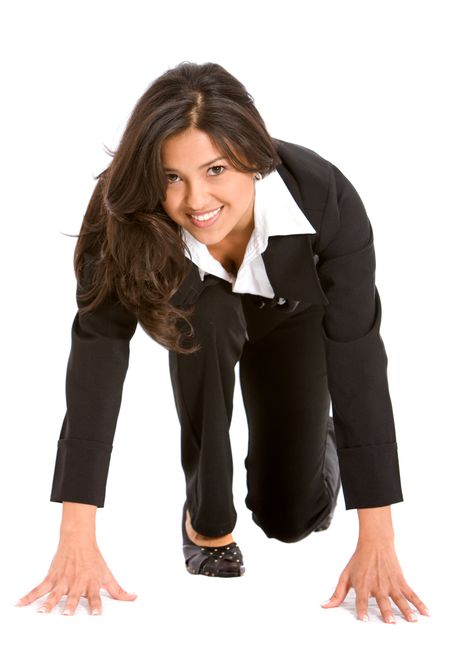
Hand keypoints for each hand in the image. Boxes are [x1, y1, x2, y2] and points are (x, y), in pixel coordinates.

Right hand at [14, 534, 137, 615]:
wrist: (78, 540)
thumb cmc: (93, 559)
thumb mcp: (107, 574)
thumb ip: (118, 590)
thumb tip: (134, 598)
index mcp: (91, 584)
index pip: (95, 597)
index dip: (95, 606)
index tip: (96, 615)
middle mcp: (77, 583)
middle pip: (73, 596)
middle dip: (70, 605)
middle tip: (67, 614)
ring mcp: (63, 580)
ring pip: (54, 594)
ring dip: (48, 603)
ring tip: (43, 612)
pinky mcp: (52, 577)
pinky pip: (38, 588)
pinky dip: (28, 596)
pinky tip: (19, 603)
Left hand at [320, 539, 429, 622]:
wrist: (375, 543)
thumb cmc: (359, 560)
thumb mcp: (345, 576)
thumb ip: (337, 593)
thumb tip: (325, 606)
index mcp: (363, 585)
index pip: (361, 600)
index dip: (362, 610)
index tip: (364, 619)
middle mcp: (377, 585)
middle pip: (382, 601)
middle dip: (386, 612)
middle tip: (390, 622)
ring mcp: (390, 584)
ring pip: (400, 599)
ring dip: (406, 610)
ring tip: (411, 620)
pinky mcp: (400, 582)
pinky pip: (411, 594)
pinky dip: (419, 604)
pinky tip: (425, 613)